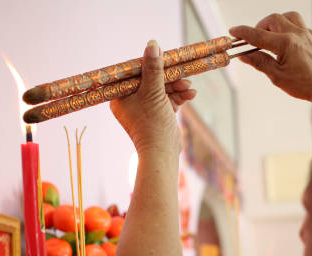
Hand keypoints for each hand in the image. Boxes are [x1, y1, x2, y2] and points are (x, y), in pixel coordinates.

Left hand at [110, 40, 195, 154]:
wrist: (162, 153)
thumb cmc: (152, 125)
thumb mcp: (153, 92)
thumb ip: (153, 69)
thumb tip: (152, 45)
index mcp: (120, 96)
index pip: (134, 72)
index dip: (149, 63)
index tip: (164, 57)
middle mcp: (131, 101)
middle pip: (150, 79)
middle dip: (169, 77)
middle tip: (182, 70)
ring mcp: (145, 108)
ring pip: (162, 88)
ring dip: (177, 86)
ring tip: (188, 87)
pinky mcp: (159, 114)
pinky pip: (169, 99)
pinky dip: (179, 96)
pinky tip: (191, 94)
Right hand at [229, 12, 311, 100]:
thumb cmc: (305, 84)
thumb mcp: (277, 76)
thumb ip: (259, 62)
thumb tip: (244, 56)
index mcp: (286, 44)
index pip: (258, 35)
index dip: (243, 32)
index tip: (233, 31)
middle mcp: (297, 34)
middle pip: (272, 20)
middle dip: (260, 27)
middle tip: (253, 40)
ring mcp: (307, 34)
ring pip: (287, 16)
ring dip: (275, 23)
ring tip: (269, 37)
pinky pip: (298, 24)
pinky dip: (287, 27)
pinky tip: (284, 40)